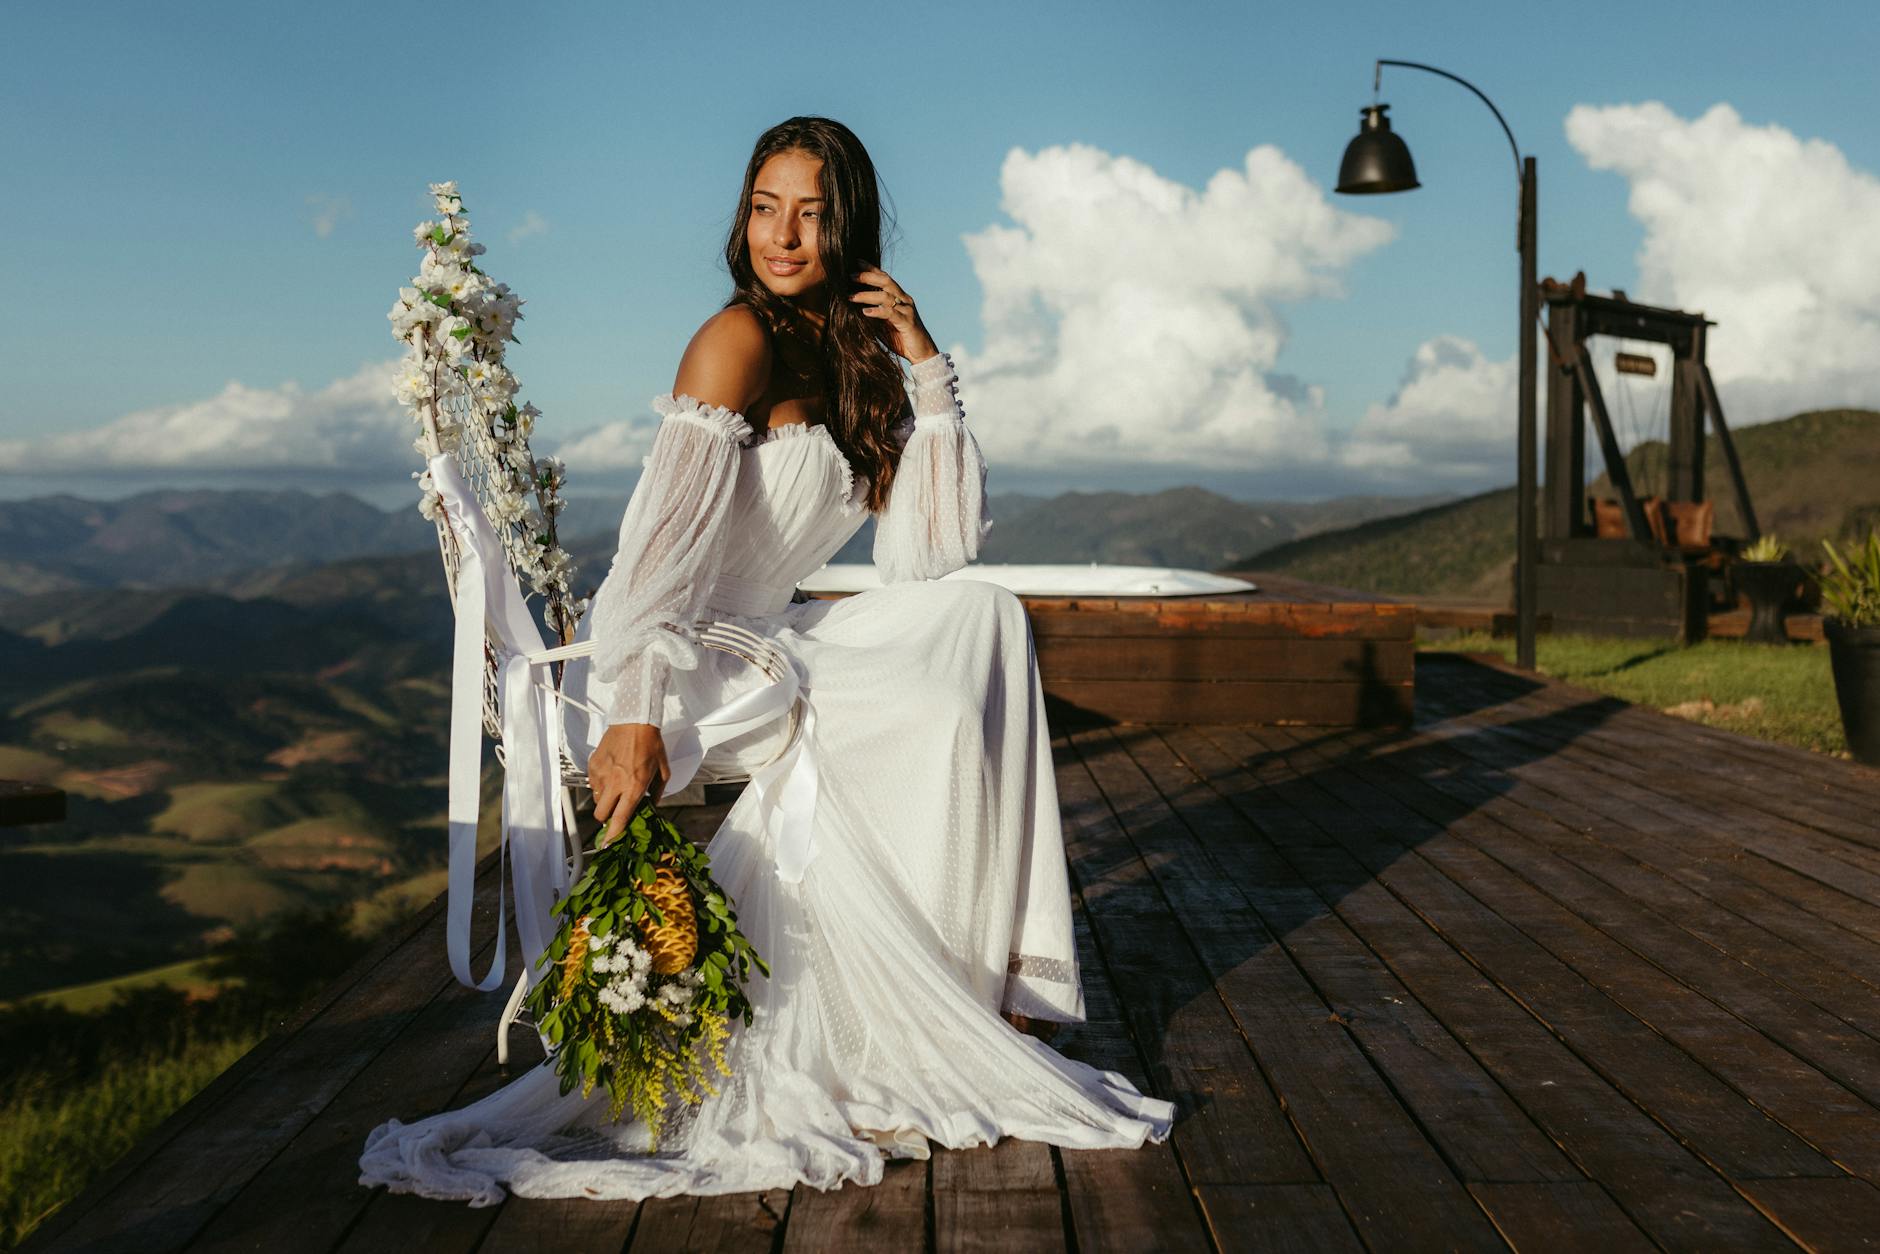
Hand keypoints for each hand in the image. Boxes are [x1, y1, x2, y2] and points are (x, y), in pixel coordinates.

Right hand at [588, 722, 669, 845]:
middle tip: (615, 810)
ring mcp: (602, 774)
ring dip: (605, 800)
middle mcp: (616, 783)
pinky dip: (600, 784)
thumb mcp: (663, 770)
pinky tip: (611, 773)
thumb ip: (658, 791)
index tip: (608, 843)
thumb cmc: (651, 744)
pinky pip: (593, 783)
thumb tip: (653, 804)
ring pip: (597, 799)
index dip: (614, 834)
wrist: (634, 720)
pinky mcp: (593, 765)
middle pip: (601, 814)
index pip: (620, 817)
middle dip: (607, 818)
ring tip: (616, 787)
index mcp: (634, 786)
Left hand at [850, 266, 938, 363]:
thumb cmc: (902, 339)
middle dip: (867, 277)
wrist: (921, 354)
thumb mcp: (884, 323)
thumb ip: (874, 313)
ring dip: (867, 295)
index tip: (856, 262)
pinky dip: (877, 312)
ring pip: (886, 296)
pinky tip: (865, 312)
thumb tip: (854, 306)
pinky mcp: (907, 323)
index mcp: (900, 297)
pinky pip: (890, 313)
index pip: (885, 278)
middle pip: (886, 282)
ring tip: (851, 297)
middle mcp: (904, 300)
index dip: (871, 268)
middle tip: (850, 276)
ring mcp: (907, 310)